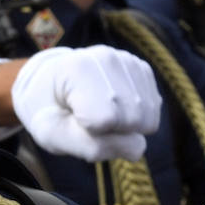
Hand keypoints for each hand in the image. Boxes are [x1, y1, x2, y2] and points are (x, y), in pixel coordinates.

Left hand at [9, 44, 161, 161]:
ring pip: (148, 117)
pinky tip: (115, 107)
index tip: (73, 118)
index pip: (106, 120)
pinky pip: (154, 110)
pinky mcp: (142, 69)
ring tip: (100, 113)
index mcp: (76, 68)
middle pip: (133, 120)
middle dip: (112, 133)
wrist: (52, 84)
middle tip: (87, 120)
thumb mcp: (52, 135)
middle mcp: (106, 57)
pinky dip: (137, 118)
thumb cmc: (50, 111)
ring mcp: (128, 60)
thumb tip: (138, 146)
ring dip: (125, 128)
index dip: (91, 132)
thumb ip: (90, 146)